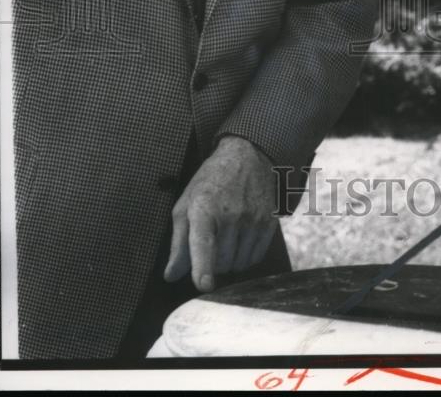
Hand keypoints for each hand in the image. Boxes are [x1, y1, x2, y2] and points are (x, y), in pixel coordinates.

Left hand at [163, 135, 278, 291]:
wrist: (246, 156)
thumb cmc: (211, 182)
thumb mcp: (186, 204)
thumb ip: (178, 242)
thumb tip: (171, 275)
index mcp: (204, 208)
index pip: (203, 243)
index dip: (203, 268)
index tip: (204, 285)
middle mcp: (230, 214)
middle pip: (221, 262)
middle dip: (213, 263)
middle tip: (212, 244)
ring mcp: (252, 218)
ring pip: (239, 264)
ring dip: (230, 261)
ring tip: (226, 238)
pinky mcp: (268, 222)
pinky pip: (256, 258)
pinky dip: (245, 257)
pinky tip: (240, 240)